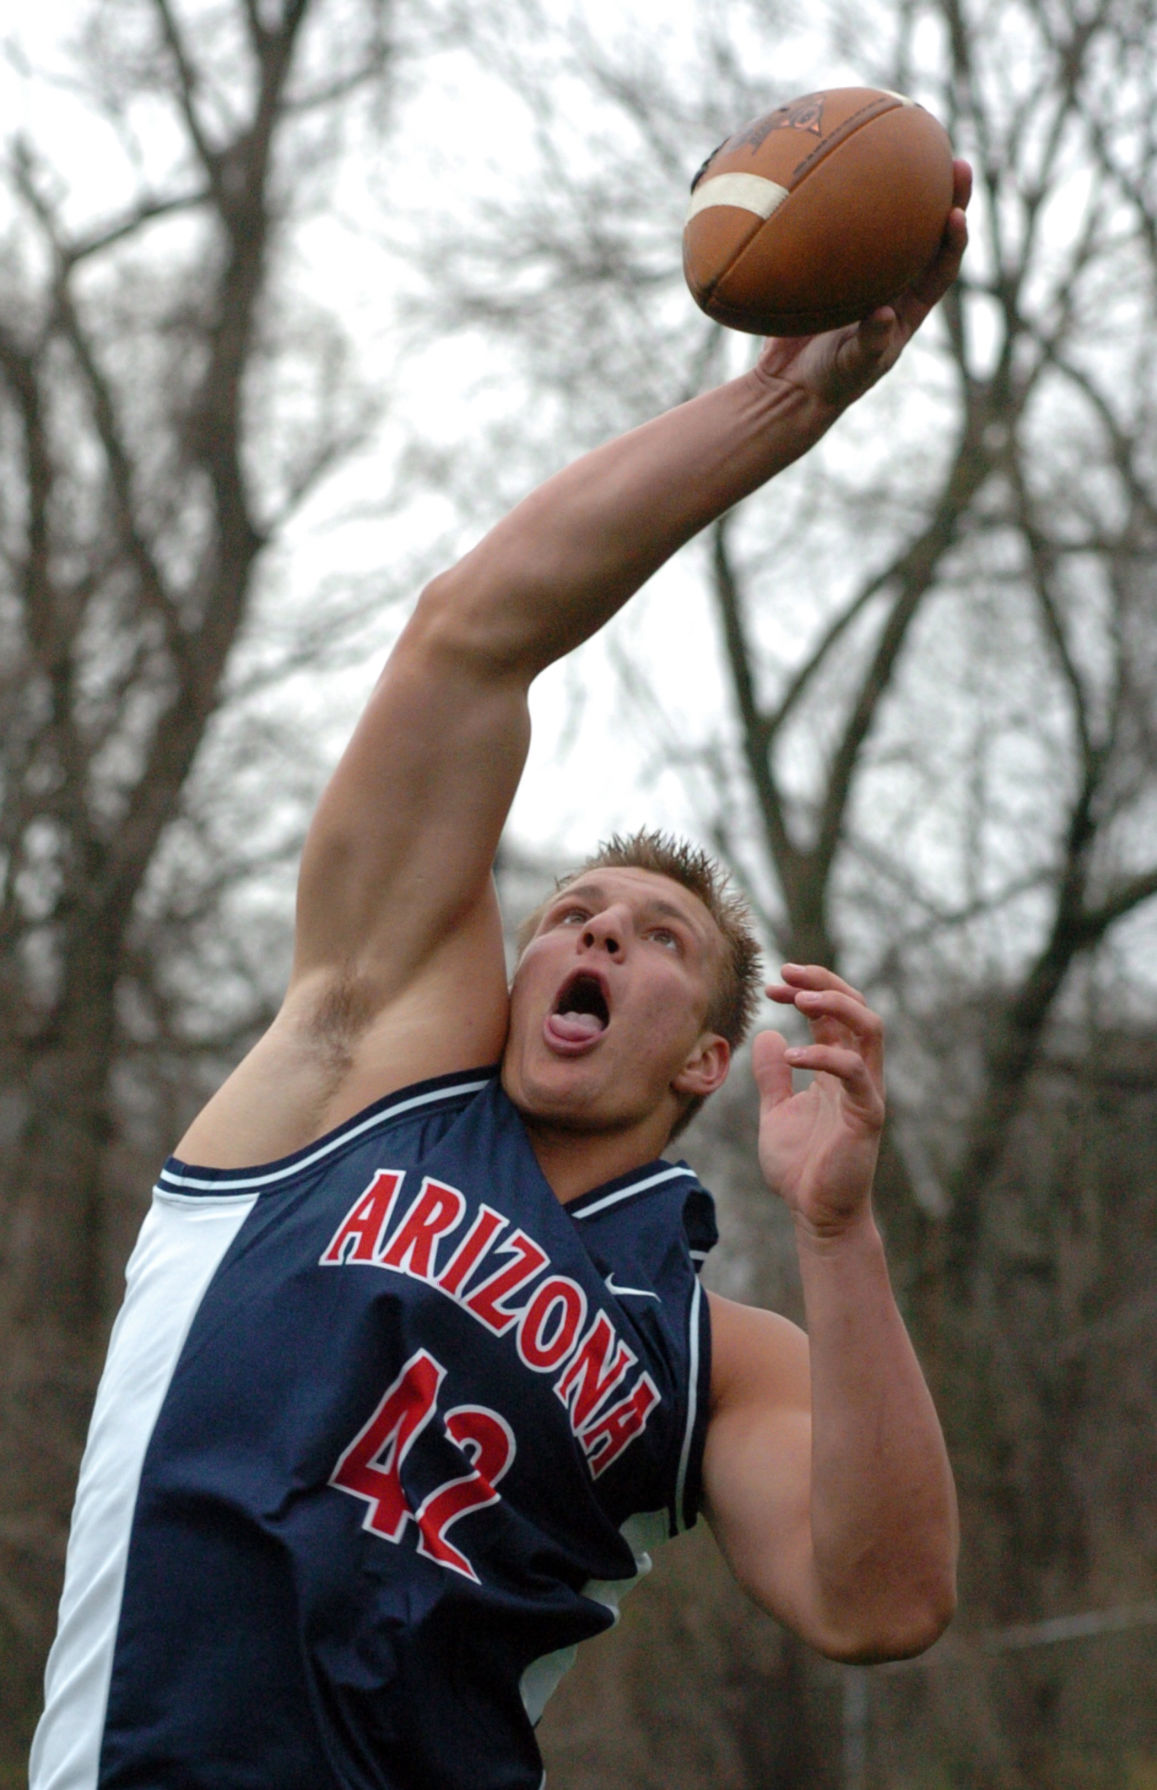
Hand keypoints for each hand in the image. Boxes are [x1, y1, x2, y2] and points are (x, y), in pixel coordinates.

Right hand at [753, 159, 971, 412]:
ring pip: (891, 223)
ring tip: (908, 147)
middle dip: (947, 197)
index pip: (941, 268)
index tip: (958, 214)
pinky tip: (833, 173)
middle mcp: (895, 283)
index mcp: (910, 307)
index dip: (954, 241)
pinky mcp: (834, 266)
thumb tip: (884, 314)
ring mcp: (866, 272)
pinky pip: (844, 230)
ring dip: (903, 188)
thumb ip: (870, 343)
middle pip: (928, 233)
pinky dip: (845, 205)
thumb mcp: (852, 367)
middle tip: (954, 160)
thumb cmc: (830, 382)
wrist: (790, 384)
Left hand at [753, 964, 885, 1239]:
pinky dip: (824, 1056)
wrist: (815, 1214)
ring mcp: (865, 1091)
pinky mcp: (866, 1115)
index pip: (832, 1014)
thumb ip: (773, 1076)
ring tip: (799, 998)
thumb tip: (768, 1035)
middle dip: (823, 981)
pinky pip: (853, 1072)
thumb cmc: (800, 1166)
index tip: (773, 984)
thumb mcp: (776, 1111)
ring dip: (836, 1003)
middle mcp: (856, 1073)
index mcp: (836, 1069)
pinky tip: (791, 1056)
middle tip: (785, 973)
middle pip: (857, 1007)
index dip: (806, 989)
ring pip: (869, 1028)